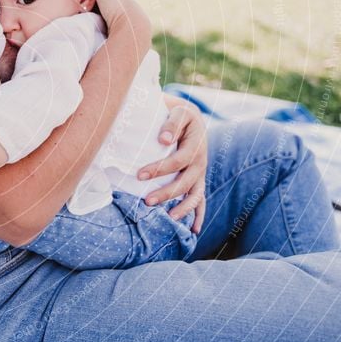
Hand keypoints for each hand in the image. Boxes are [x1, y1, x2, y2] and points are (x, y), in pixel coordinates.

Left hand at [138, 101, 206, 233]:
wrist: (188, 116)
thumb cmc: (176, 113)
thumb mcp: (177, 111)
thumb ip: (171, 123)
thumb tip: (163, 139)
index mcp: (196, 143)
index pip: (179, 160)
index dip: (160, 169)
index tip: (139, 175)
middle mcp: (201, 160)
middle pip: (186, 182)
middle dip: (166, 193)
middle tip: (146, 200)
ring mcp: (200, 172)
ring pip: (195, 194)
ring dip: (182, 207)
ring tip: (168, 217)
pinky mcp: (197, 179)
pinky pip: (201, 199)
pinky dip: (198, 215)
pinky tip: (194, 230)